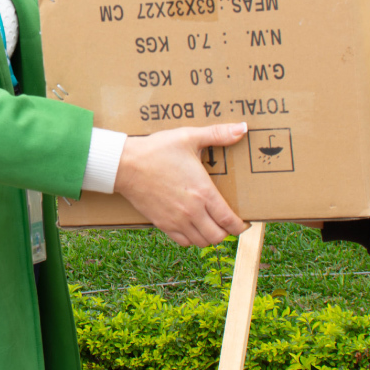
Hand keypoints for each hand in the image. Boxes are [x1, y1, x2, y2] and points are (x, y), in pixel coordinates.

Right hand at [114, 123, 249, 247]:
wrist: (125, 164)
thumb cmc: (157, 149)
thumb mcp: (189, 136)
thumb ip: (218, 134)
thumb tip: (243, 128)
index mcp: (203, 192)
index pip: (230, 220)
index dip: (241, 225)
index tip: (244, 221)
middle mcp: (192, 211)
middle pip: (218, 236)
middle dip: (227, 231)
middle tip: (228, 221)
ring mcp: (176, 220)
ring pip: (202, 241)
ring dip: (210, 236)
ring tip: (212, 225)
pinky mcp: (162, 223)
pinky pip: (183, 241)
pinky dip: (192, 238)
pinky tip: (192, 226)